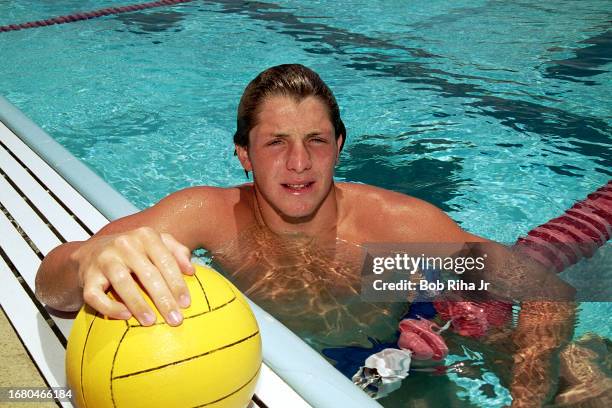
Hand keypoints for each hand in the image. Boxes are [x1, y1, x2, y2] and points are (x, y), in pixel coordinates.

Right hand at [72, 227, 194, 325]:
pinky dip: (110, 307)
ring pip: (123, 283)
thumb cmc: (134, 251)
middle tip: (175, 320)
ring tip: (151, 322)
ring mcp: (104, 259)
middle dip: (164, 299)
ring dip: (138, 304)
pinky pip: (96, 295)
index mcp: (145, 236)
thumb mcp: (156, 243)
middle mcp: (124, 244)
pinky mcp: (87, 276)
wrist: (92, 252)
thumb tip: (191, 271)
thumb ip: (177, 252)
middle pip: (148, 274)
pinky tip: (125, 316)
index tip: (186, 304)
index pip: (165, 261)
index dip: (177, 283)